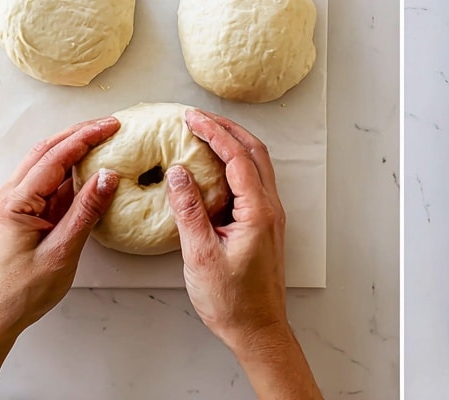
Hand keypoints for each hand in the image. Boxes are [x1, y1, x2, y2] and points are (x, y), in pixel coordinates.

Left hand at [0, 118, 119, 399]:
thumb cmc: (20, 294)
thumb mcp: (61, 253)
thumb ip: (85, 211)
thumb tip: (107, 176)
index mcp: (16, 204)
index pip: (55, 157)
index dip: (85, 137)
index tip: (111, 126)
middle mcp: (8, 198)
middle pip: (46, 152)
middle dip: (78, 134)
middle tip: (109, 126)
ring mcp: (9, 206)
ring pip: (42, 165)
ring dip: (70, 150)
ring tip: (100, 142)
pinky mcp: (15, 216)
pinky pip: (41, 184)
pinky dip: (64, 172)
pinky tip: (82, 173)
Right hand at [167, 110, 322, 399]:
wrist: (258, 331)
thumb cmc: (232, 302)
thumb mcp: (200, 257)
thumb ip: (189, 212)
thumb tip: (177, 173)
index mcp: (258, 211)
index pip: (237, 156)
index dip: (214, 132)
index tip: (191, 118)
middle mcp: (270, 207)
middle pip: (253, 151)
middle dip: (226, 128)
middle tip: (197, 117)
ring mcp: (270, 214)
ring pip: (257, 164)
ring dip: (233, 143)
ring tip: (206, 132)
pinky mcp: (264, 223)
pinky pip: (254, 180)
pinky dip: (236, 163)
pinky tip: (216, 168)